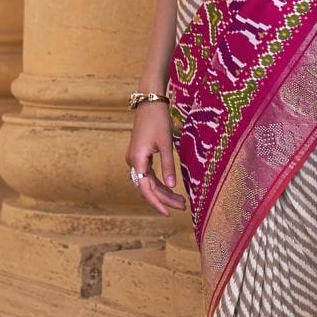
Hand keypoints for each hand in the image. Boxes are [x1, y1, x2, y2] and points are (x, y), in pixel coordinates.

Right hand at [125, 101, 186, 215]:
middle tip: (183, 206)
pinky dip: (161, 184)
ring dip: (164, 192)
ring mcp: (136, 159)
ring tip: (181, 201)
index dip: (156, 202)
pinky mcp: (140, 157)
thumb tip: (172, 186)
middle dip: (165, 199)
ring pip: (149, 183)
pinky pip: (150, 176)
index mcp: (138, 159)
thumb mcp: (166, 143)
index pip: (146, 188)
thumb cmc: (158, 120)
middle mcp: (133, 162)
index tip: (168, 213)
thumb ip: (169, 165)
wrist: (149, 102)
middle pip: (148, 188)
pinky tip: (172, 190)